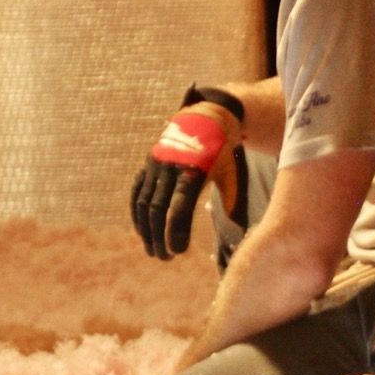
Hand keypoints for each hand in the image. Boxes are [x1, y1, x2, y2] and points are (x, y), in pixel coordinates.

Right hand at [130, 85, 246, 260]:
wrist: (205, 117)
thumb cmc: (222, 151)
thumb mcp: (232, 173)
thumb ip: (232, 201)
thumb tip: (238, 232)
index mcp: (193, 171)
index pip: (180, 207)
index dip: (175, 231)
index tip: (178, 252)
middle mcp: (170, 168)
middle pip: (158, 209)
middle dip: (159, 236)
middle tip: (164, 257)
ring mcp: (156, 165)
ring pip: (144, 203)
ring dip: (146, 229)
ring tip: (153, 251)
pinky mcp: (148, 164)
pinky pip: (137, 192)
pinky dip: (137, 214)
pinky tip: (142, 231)